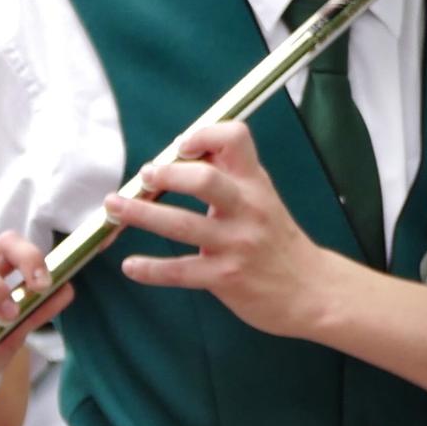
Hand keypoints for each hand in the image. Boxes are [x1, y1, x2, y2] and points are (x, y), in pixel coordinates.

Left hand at [106, 122, 341, 338]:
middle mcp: (248, 209)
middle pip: (204, 179)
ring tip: (114, 207)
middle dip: (166, 175)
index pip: (235, 139)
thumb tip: (185, 152)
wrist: (312, 290)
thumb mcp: (263, 200)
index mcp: (256, 184)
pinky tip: (131, 265)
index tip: (181, 146)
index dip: (204, 135)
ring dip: (140, 214)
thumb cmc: (279, 242)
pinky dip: (149, 269)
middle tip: (144, 177)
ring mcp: (236, 244)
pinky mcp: (225, 277)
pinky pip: (179, 271)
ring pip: (181, 225)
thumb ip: (231, 178)